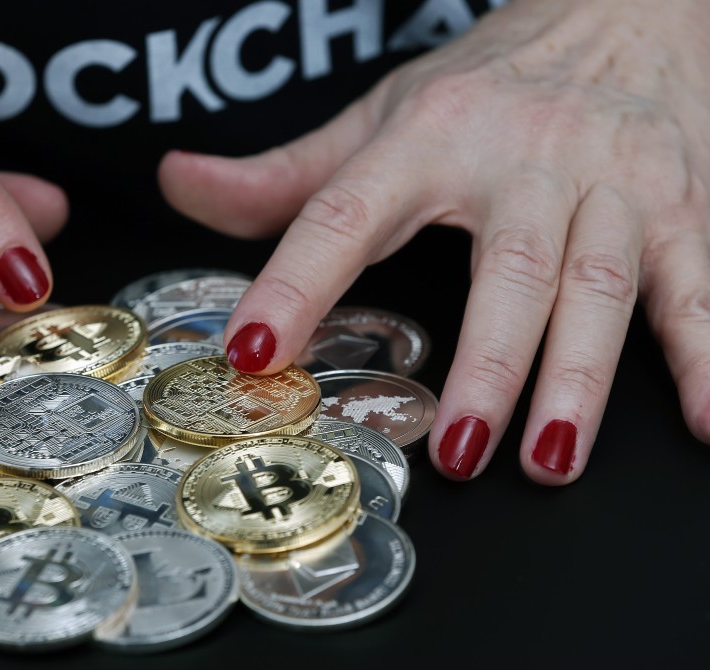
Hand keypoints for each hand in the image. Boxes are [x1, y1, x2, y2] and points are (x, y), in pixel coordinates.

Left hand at [159, 0, 709, 484]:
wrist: (624, 8)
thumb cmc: (488, 81)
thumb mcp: (380, 118)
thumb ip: (283, 173)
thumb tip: (178, 181)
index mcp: (429, 138)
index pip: (344, 214)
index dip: (296, 280)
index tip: (255, 347)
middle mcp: (525, 157)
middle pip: (506, 268)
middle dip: (485, 363)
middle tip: (453, 445)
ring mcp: (612, 183)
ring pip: (600, 285)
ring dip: (579, 378)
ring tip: (549, 459)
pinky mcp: (683, 204)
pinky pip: (699, 284)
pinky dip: (708, 353)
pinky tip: (709, 422)